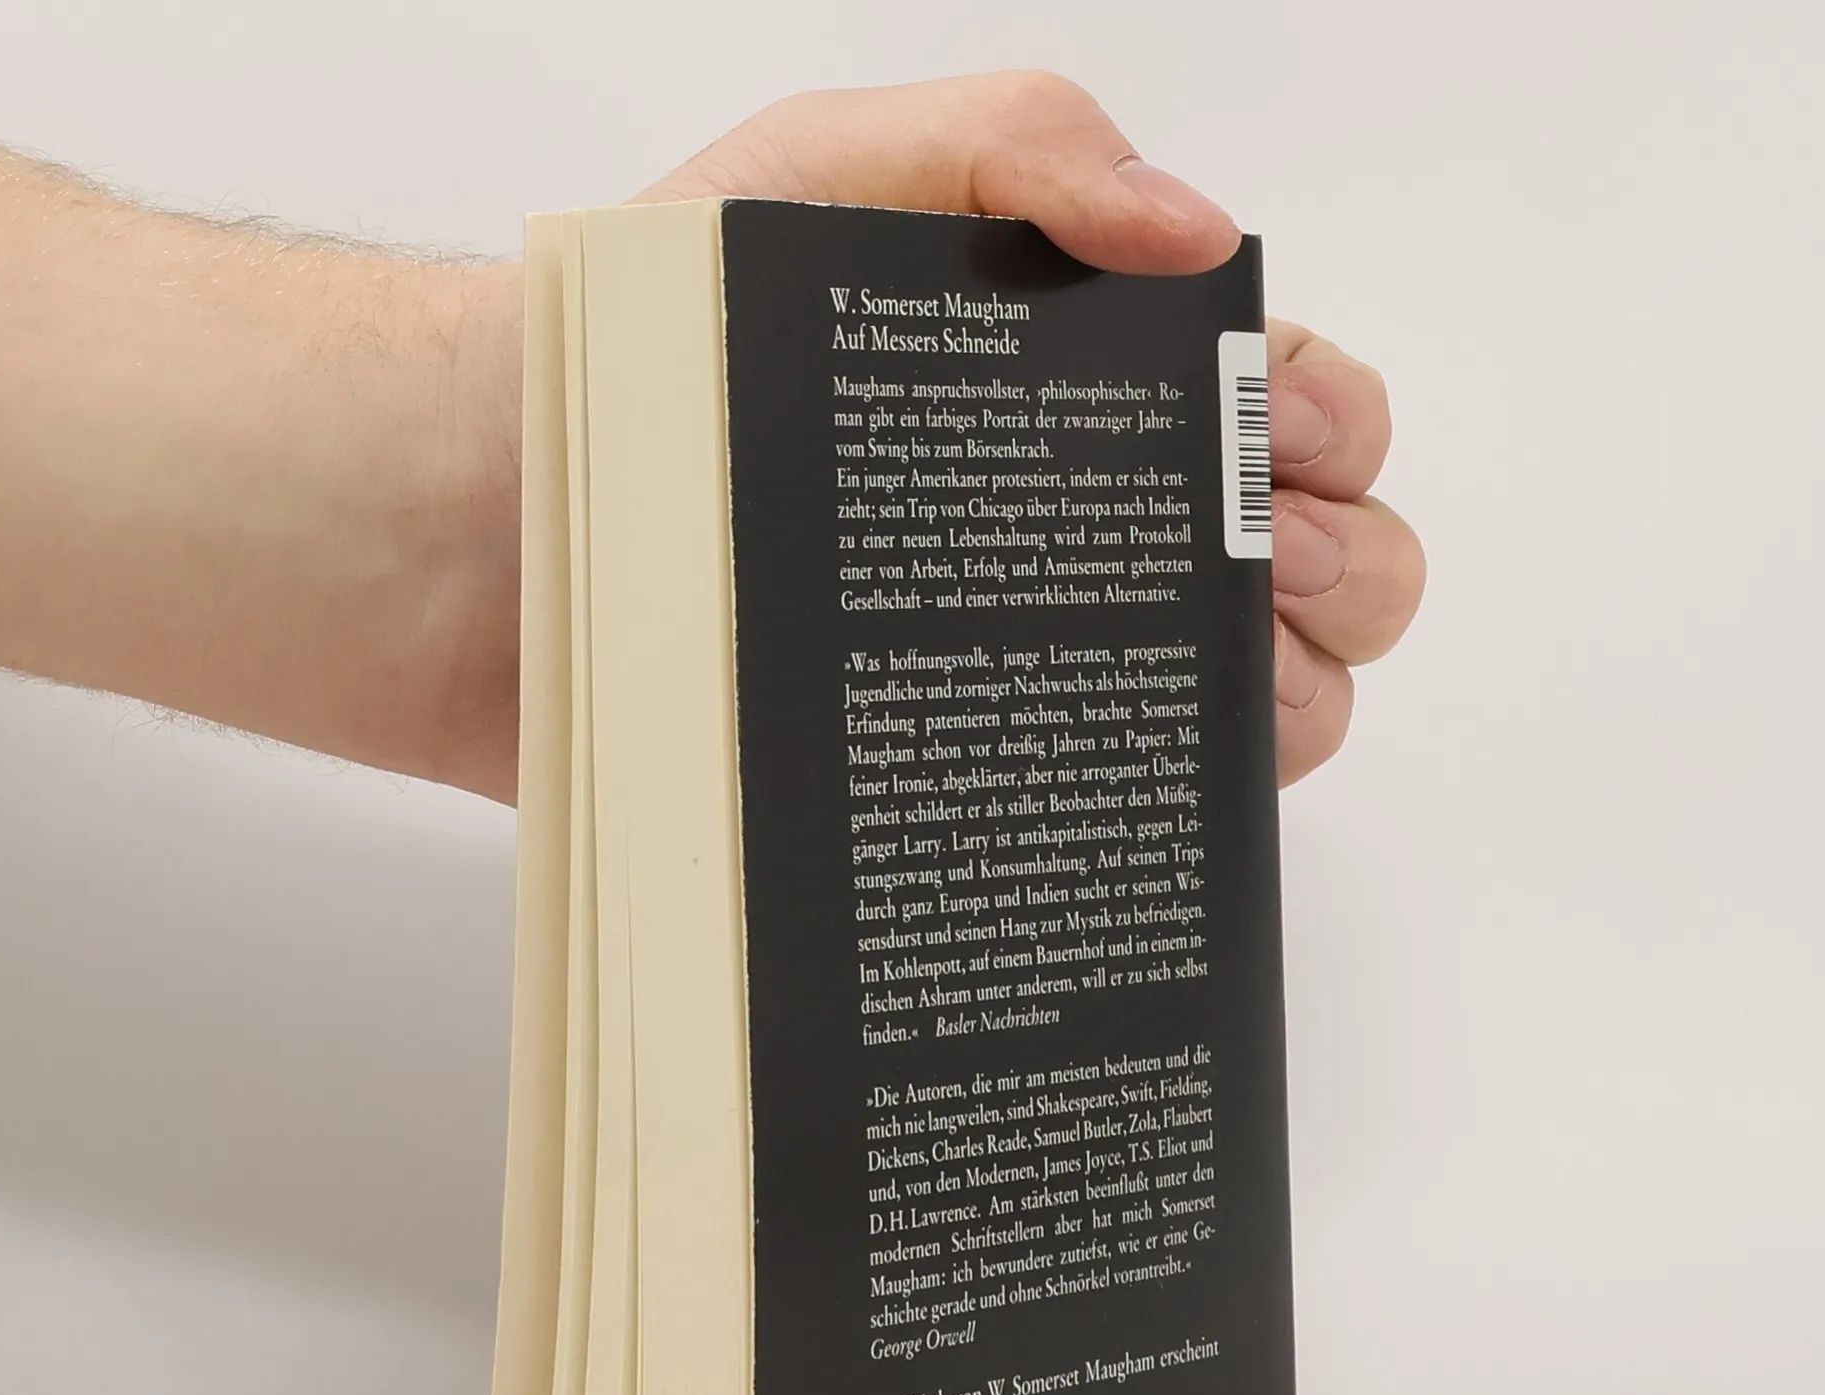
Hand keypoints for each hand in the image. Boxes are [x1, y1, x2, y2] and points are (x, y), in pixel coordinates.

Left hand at [637, 72, 1425, 785]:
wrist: (486, 534)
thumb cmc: (650, 350)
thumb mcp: (823, 174)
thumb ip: (1020, 151)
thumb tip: (1201, 238)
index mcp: (1080, 384)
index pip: (1289, 406)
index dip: (1321, 428)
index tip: (1265, 448)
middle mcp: (1078, 531)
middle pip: (1317, 564)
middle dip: (1338, 564)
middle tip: (1247, 571)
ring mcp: (1032, 663)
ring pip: (1261, 705)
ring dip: (1290, 696)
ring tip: (1207, 680)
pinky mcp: (968, 779)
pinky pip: (1123, 814)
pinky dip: (1179, 803)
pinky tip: (1135, 777)